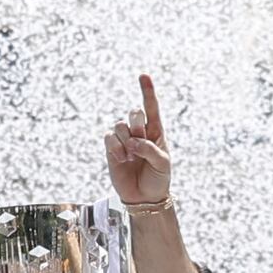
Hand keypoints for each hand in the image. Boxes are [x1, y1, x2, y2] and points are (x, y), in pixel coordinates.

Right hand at [104, 77, 173, 211]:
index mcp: (156, 132)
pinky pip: (109, 137)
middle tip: (139, 143)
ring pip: (120, 126)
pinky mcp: (112, 149)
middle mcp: (139, 132)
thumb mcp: (163, 164)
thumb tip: (133, 142)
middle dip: (137, 124)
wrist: (144, 197)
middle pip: (134, 113)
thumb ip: (150, 149)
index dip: (147, 91)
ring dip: (126, 142)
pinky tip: (121, 159)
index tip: (143, 75)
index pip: (152, 107)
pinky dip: (115, 147)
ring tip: (131, 158)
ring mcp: (124, 140)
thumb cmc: (158, 179)